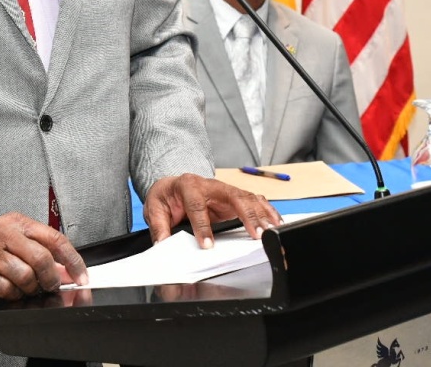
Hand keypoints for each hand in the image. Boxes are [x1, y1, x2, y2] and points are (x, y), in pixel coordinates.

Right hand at [0, 212, 87, 298]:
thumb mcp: (11, 234)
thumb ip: (38, 247)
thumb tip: (65, 268)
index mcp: (19, 223)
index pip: (56, 239)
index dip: (73, 260)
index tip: (81, 275)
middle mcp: (7, 235)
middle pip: (42, 260)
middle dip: (51, 279)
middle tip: (51, 285)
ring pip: (26, 277)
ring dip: (31, 288)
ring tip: (26, 286)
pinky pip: (7, 290)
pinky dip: (13, 294)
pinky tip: (10, 289)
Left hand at [143, 173, 281, 247]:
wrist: (172, 185)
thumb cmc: (166, 196)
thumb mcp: (155, 208)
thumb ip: (159, 226)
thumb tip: (163, 244)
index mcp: (188, 185)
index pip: (197, 205)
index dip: (203, 226)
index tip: (207, 245)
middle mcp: (211, 185)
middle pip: (233, 196)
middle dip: (247, 215)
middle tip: (256, 234)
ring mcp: (225, 190)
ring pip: (248, 198)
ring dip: (262, 214)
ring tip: (271, 230)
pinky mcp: (234, 197)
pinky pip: (254, 200)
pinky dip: (267, 211)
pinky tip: (276, 222)